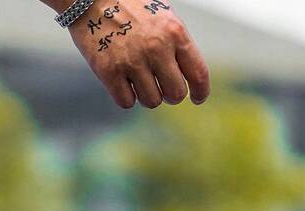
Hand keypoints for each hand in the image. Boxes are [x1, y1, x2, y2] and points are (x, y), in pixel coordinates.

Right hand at [55, 1, 210, 109]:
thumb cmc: (131, 7)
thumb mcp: (163, 17)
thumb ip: (176, 44)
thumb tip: (184, 76)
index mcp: (175, 32)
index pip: (197, 72)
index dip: (201, 91)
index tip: (197, 98)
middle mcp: (156, 48)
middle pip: (175, 94)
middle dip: (171, 95)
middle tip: (163, 89)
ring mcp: (132, 61)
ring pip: (151, 101)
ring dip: (147, 96)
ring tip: (140, 80)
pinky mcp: (109, 72)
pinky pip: (126, 102)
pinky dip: (126, 97)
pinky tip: (123, 82)